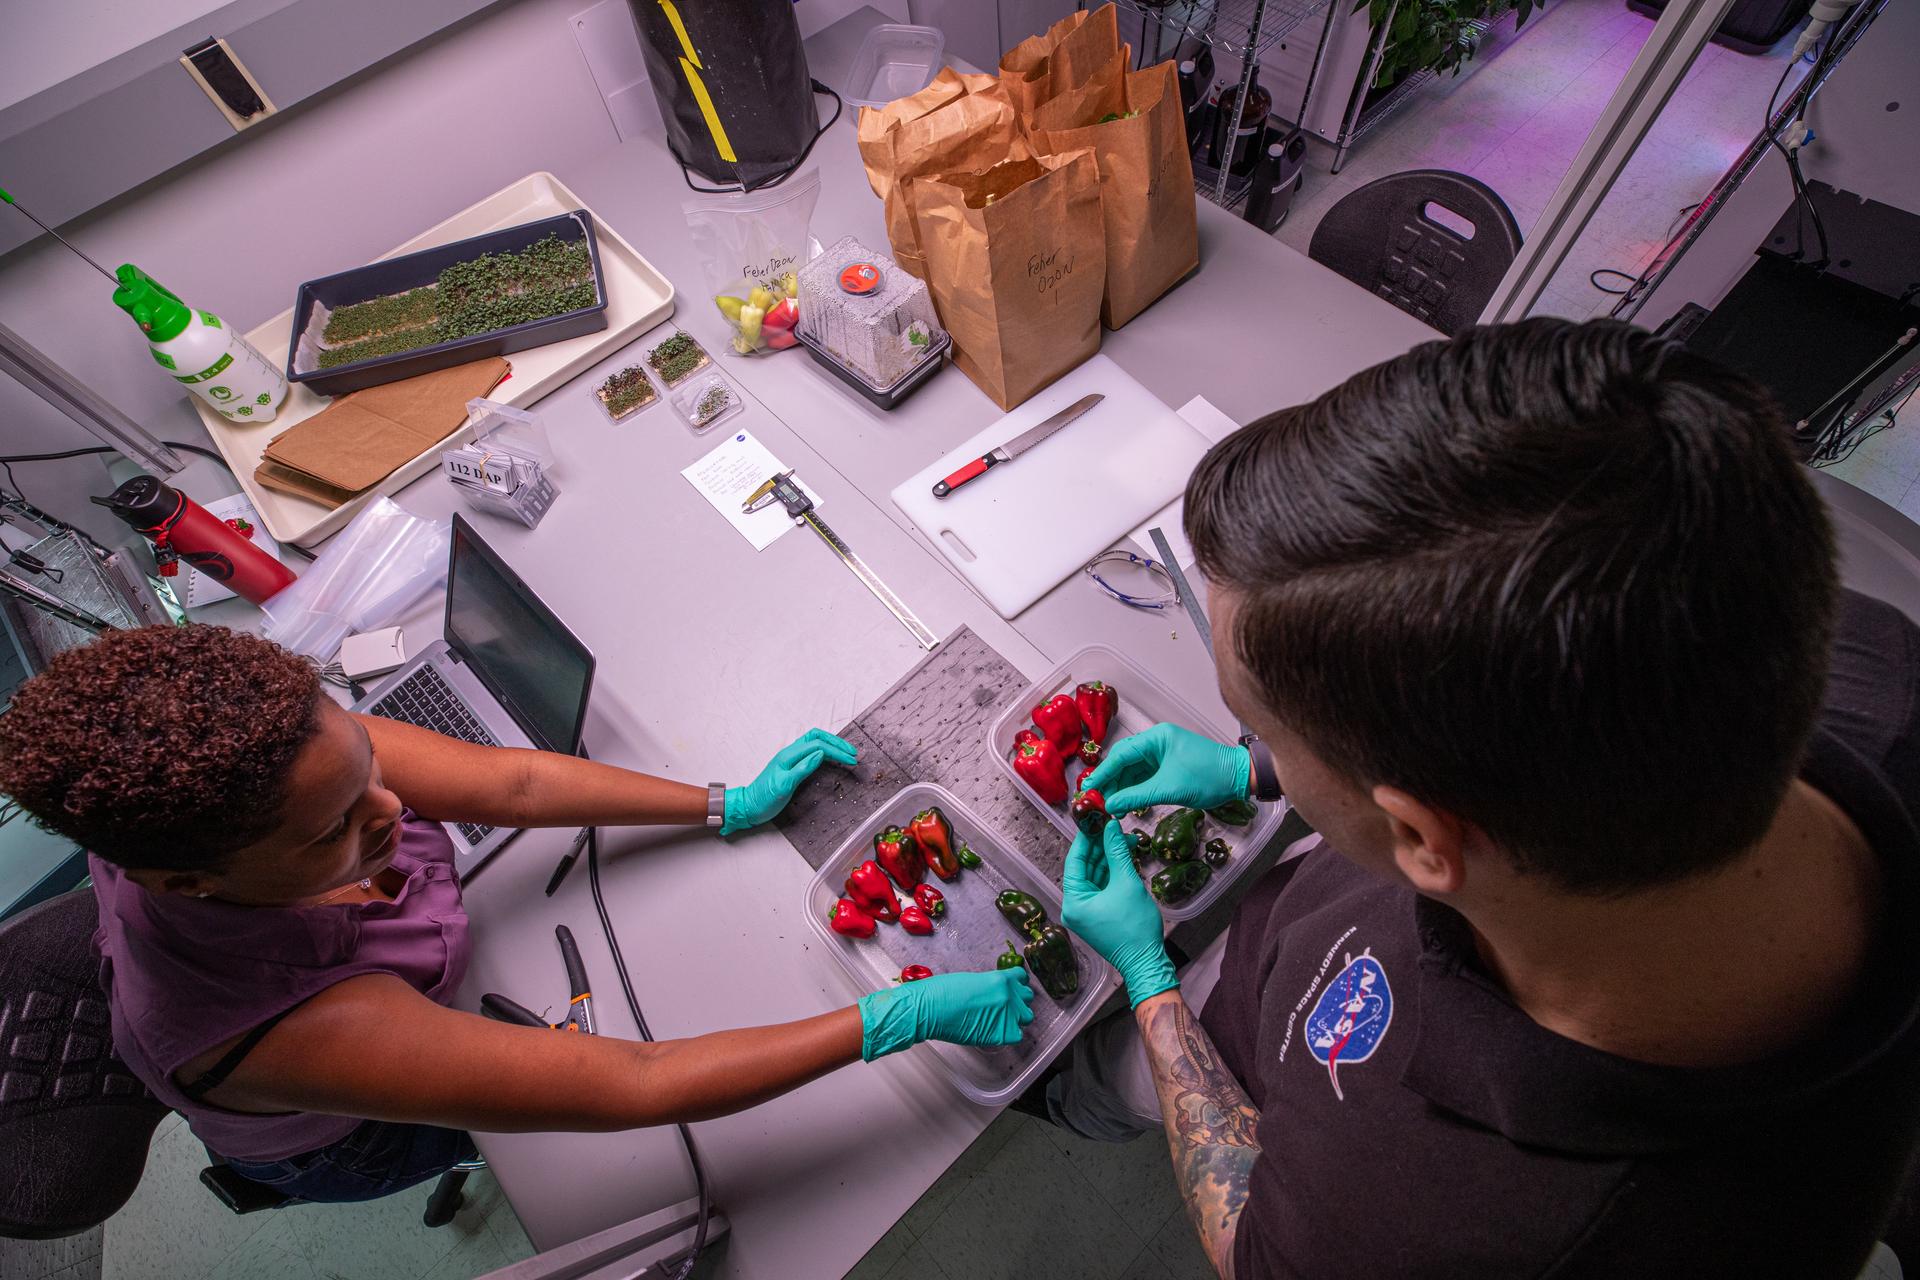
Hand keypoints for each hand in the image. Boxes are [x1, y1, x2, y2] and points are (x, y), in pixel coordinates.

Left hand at [721, 729, 856, 834]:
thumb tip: (820, 754)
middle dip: (837, 743)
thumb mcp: (784, 786)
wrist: (749, 807)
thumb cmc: (764, 798)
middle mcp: (790, 753)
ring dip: (831, 745)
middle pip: (817, 737)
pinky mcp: (792, 767)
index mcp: (789, 756)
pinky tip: (832, 759)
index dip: (836, 751)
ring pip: (814, 743)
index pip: (818, 746)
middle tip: (853, 752)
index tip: (851, 760)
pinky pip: (811, 753)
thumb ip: (802, 768)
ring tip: (846, 753)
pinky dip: (825, 753)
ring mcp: (791, 759)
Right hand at [857, 969, 1034, 1060]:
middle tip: (1004, 1006)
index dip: (1016, 985)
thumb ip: (990, 985)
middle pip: (1026, 998)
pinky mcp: (1002, 1033)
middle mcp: (1009, 996)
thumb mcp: (972, 980)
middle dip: (1017, 1001)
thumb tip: (995, 993)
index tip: (1012, 989)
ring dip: (1016, 1018)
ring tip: (1000, 1020)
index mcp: (1001, 979)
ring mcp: (1008, 1015)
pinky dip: (1008, 1034)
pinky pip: (1017, 1035)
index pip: (1021, 978)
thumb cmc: (942, 992)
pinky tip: (996, 1031)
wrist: (931, 1009)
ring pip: (1026, 1017)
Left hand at [1062, 823, 1176, 1006]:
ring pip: (1095, 875)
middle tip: (1113, 825)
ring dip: (1109, 858)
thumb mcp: (1126, 883)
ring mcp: (1087, 911)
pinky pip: (1103, 886)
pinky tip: (1124, 855)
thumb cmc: (1135, 928)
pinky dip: (1113, 872)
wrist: (1147, 962)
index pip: (1075, 860)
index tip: (1095, 818)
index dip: (1086, 838)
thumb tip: (1110, 826)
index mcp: (1073, 901)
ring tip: (1124, 838)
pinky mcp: (1100, 914)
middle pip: (1085, 867)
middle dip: (1101, 846)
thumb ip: (1117, 852)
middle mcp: (1075, 906)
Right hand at [1081, 722, 1249, 815]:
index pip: (1121, 755)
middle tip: (1096, 799)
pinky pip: (1145, 777)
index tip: (1089, 787)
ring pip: (1134, 771)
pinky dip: (1135, 791)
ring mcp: (1163, 755)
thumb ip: (1137, 796)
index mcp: (1157, 738)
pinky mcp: (1169, 767)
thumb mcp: (1169, 788)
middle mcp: (1157, 743)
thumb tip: (1111, 805)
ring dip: (1122, 788)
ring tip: (1110, 806)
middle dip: (1110, 781)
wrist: (1239, 779)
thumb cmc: (1210, 776)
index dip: (1103, 773)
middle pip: (1124, 761)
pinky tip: (1126, 804)